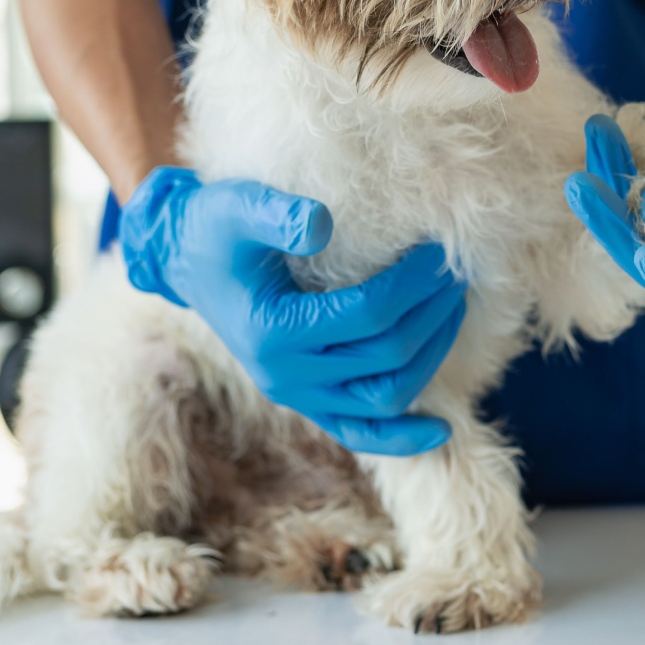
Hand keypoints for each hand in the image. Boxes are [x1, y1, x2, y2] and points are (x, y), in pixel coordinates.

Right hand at [119, 167, 463, 454]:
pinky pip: (360, 434)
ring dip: (431, 357)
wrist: (188, 261)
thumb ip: (277, 214)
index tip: (440, 253)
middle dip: (431, 314)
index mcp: (272, 331)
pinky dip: (403, 437)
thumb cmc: (216, 228)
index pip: (368, 314)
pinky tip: (443, 429)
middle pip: (386, 356)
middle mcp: (284, 375)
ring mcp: (297, 395)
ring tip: (453, 309)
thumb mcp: (237, 207)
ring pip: (385, 397)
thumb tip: (322, 225)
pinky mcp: (308, 402)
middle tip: (456, 274)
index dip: (413, 285)